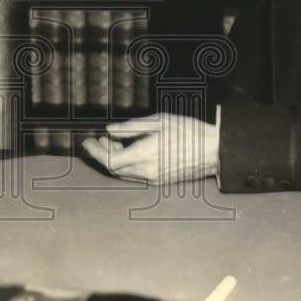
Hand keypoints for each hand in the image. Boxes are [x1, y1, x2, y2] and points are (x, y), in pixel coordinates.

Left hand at [81, 113, 218, 183]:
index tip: (87, 142)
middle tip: (99, 139)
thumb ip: (131, 127)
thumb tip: (110, 130)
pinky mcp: (160, 180)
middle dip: (103, 153)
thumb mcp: (158, 121)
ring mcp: (153, 178)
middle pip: (114, 168)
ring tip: (114, 141)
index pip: (109, 160)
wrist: (214, 150)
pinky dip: (127, 163)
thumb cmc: (189, 132)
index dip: (95, 152)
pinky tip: (130, 150)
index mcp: (144, 155)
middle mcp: (146, 171)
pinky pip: (136, 174)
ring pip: (124, 172)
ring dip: (115, 158)